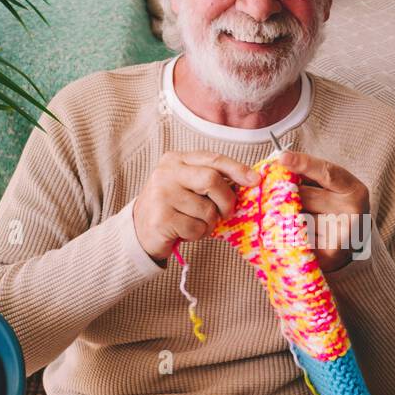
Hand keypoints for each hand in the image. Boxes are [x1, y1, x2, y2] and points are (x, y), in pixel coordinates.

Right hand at [132, 150, 259, 262]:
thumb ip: (211, 180)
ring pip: (206, 210)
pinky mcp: (161, 218)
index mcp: (176, 159)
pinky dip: (198, 234)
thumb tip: (249, 181)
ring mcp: (161, 195)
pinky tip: (185, 232)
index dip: (237, 169)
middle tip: (226, 213)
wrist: (140, 230)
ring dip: (209, 223)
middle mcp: (166, 172)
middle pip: (211, 180)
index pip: (213, 159)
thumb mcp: (189, 186)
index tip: (255, 180)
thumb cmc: (173, 207)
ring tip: (196, 223)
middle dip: (226, 200)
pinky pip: (195, 228)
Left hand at [278, 150, 371, 272]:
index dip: (304, 163)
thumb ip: (309, 174)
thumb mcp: (331, 186)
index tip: (283, 157)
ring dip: (285, 216)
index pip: (326, 173)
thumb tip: (280, 164)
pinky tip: (290, 235)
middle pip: (305, 197)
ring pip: (297, 219)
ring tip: (288, 218)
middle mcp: (352, 213)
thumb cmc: (336, 207)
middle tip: (276, 194)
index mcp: (354, 191)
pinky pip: (295, 239)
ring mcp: (341, 236)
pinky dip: (287, 235)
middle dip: (286, 193)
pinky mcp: (328, 255)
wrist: (352, 241)